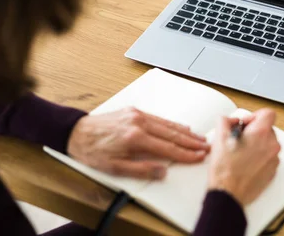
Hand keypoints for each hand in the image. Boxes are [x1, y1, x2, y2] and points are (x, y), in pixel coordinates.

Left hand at [67, 107, 209, 179]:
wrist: (76, 132)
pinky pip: (158, 118)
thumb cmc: (93, 152)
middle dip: (191, 141)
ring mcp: (137, 115)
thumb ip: (141, 170)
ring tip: (199, 138)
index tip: (199, 156)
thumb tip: (163, 171)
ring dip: (185, 132)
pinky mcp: (134, 111)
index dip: (186, 154)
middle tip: (207, 146)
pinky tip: (180, 127)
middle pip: (172, 134)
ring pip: (167, 125)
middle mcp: (139, 123)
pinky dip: (171, 124)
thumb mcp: (114, 168)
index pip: (168, 148)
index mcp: (135, 138)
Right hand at [207, 108, 280, 205]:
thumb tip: (229, 120)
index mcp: (261, 134)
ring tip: (240, 153)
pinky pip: (268, 157)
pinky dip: (259, 157)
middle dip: (253, 132)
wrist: (228, 193)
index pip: (268, 113)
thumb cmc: (225, 170)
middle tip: (239, 139)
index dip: (255, 116)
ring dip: (256, 144)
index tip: (246, 123)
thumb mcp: (219, 138)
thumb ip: (224, 121)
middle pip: (267, 129)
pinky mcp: (272, 171)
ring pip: (268, 143)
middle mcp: (271, 145)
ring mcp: (273, 159)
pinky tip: (245, 163)